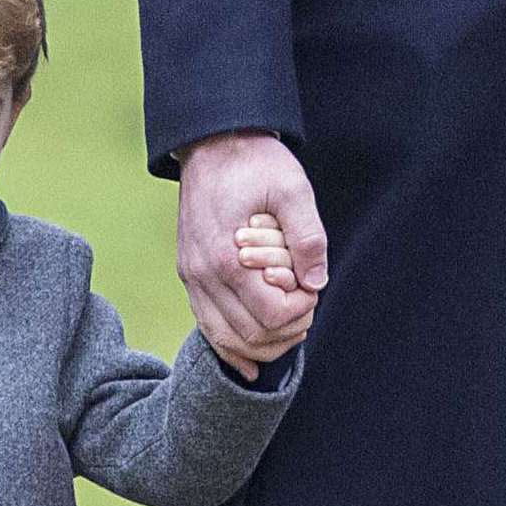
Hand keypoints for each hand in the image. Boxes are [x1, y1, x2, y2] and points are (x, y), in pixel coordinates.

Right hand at [179, 134, 326, 379]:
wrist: (212, 142)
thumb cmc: (253, 162)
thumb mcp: (292, 188)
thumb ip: (308, 237)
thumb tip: (316, 281)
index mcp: (226, 257)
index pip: (270, 314)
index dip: (301, 312)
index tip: (313, 291)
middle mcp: (202, 274)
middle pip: (249, 335)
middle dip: (286, 332)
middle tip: (307, 309)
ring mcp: (192, 277)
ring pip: (224, 339)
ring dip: (262, 345)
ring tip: (289, 329)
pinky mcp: (189, 275)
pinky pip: (207, 325)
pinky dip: (230, 348)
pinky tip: (250, 363)